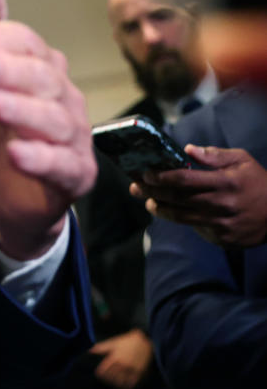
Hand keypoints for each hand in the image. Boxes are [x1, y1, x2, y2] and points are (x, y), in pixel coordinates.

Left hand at [0, 0, 95, 259]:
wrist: (4, 189)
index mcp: (40, 67)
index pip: (27, 45)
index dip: (1, 41)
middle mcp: (63, 97)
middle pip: (42, 78)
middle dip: (9, 70)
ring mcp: (73, 136)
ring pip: (53, 120)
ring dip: (21, 110)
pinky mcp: (74, 175)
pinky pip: (62, 165)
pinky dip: (39, 159)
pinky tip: (16, 154)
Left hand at [89, 328, 153, 388]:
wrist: (144, 340)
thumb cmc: (126, 341)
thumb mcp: (112, 343)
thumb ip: (100, 348)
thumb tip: (89, 351)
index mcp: (114, 357)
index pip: (103, 370)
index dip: (100, 374)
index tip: (99, 375)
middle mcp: (122, 364)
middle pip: (111, 377)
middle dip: (107, 379)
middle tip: (106, 379)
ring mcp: (131, 369)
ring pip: (120, 381)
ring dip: (116, 384)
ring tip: (114, 383)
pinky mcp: (139, 372)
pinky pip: (132, 383)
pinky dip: (127, 386)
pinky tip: (124, 386)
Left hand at [132, 145, 266, 246]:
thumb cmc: (258, 182)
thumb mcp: (242, 161)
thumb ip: (214, 155)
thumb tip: (186, 150)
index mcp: (225, 182)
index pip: (184, 179)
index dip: (161, 177)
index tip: (145, 174)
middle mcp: (221, 204)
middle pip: (177, 199)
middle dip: (151, 192)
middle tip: (134, 187)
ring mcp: (221, 224)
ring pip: (181, 217)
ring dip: (160, 209)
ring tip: (148, 202)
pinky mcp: (222, 238)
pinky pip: (195, 228)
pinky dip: (181, 220)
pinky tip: (171, 212)